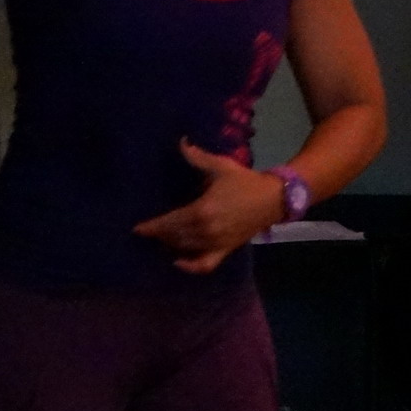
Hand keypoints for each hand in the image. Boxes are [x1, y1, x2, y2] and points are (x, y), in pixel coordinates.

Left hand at [132, 139, 287, 273]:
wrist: (273, 199)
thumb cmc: (245, 181)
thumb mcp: (220, 167)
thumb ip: (197, 157)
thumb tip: (181, 143)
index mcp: (202, 210)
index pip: (169, 222)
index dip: (152, 227)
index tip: (137, 229)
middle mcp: (206, 230)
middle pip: (175, 236)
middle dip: (159, 234)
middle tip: (148, 231)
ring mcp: (216, 243)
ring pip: (186, 248)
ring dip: (171, 245)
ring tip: (160, 238)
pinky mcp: (226, 250)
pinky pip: (205, 264)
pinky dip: (191, 267)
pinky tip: (179, 262)